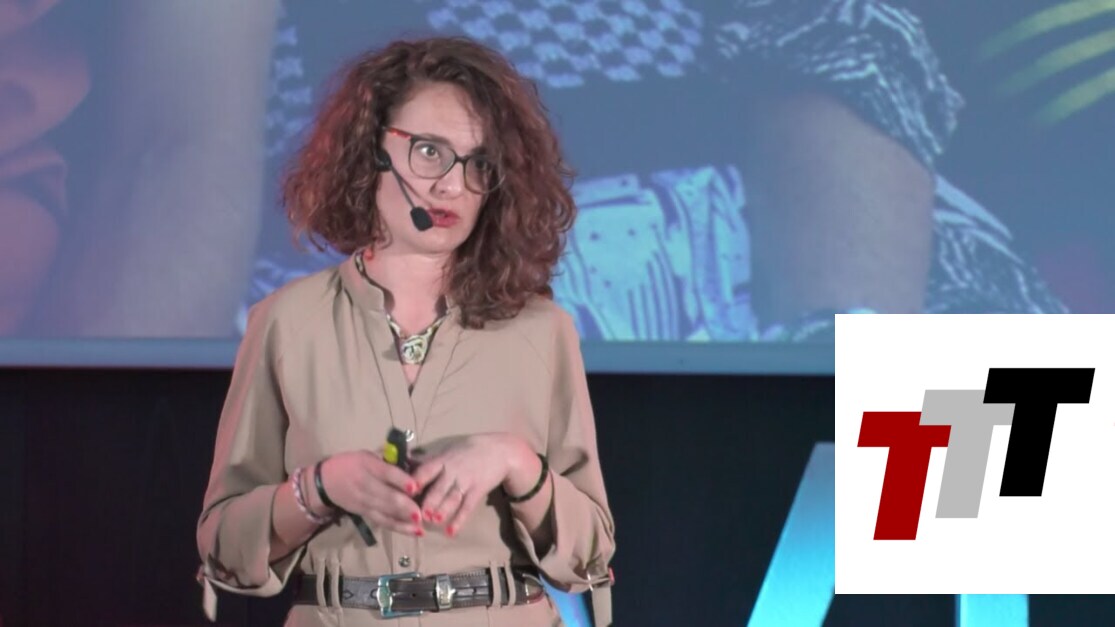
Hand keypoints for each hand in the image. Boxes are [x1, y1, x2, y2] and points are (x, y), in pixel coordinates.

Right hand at [316, 451, 423, 535]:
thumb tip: (414, 458)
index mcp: (367, 465)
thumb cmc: (351, 464)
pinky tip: (412, 531)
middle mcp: (365, 484)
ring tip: (419, 526)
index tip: (414, 487)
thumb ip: (389, 458)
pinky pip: (382, 521)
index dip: (400, 480)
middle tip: (420, 512)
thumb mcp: (367, 455)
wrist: (324, 483)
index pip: (385, 473)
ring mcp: (364, 501)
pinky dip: (398, 527)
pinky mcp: (364, 513)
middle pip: (386, 496)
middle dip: (404, 506)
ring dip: (403, 520)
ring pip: (385, 512)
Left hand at [410, 434, 534, 535]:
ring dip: (442, 510)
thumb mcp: (448, 451)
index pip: (426, 470)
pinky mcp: (478, 490)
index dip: (415, 481)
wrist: (499, 450)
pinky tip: (451, 532)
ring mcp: (466, 481)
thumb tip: (403, 460)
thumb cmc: (468, 451)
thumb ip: (428, 461)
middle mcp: (453, 470)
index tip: (404, 492)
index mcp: (442, 460)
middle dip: (428, 501)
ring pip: (452, 498)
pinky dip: (459, 520)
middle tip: (417, 513)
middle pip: (438, 487)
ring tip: (433, 521)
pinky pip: (467, 507)